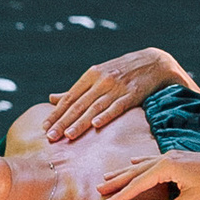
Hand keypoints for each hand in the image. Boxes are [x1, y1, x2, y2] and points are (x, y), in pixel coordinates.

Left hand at [45, 47, 193, 140]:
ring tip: (68, 135)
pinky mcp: (132, 94)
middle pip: (79, 104)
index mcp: (91, 75)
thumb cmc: (122, 71)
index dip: (56, 113)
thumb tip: (52, 98)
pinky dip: (106, 115)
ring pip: (94, 107)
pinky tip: (96, 124)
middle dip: (63, 122)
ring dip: (80, 122)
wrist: (155, 62)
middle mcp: (101, 80)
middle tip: (50, 137)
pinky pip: (117, 107)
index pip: (69, 98)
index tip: (44, 127)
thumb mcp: (98, 75)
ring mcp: (117, 87)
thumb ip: (76, 90)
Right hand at [96, 152, 199, 199]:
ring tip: (108, 175)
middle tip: (98, 189)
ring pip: (142, 164)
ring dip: (125, 171)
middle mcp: (166, 158)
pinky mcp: (179, 156)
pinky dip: (140, 163)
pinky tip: (135, 161)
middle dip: (117, 181)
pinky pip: (152, 159)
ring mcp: (173, 155)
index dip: (121, 195)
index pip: (138, 184)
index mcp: (167, 168)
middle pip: (135, 171)